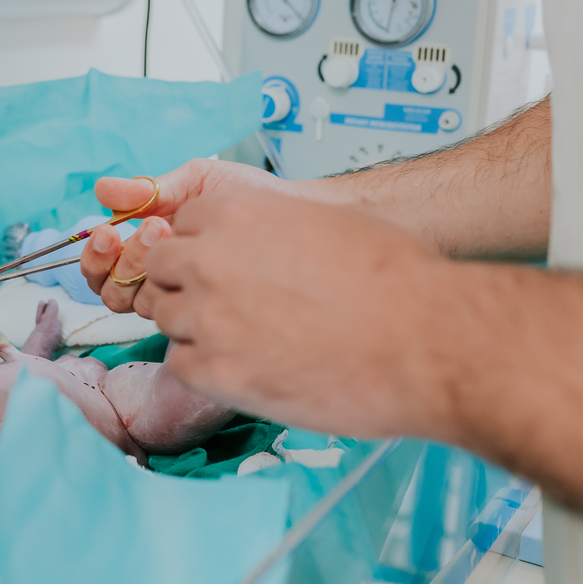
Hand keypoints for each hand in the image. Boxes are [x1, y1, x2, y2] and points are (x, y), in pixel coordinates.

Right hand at [81, 158, 295, 317]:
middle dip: (125, 259)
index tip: (111, 231)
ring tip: (171, 234)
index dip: (96, 255)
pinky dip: (169, 282)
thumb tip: (102, 189)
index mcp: (146, 246)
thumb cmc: (247, 196)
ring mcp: (180, 294)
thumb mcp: (194, 183)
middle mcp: (158, 275)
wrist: (295, 212)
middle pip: (111, 289)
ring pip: (136, 302)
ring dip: (145, 268)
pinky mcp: (203, 309)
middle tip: (153, 228)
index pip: (102, 266)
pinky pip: (169, 310)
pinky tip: (190, 256)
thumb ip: (149, 189)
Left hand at [146, 188, 454, 439]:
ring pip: (166, 317)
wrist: (421, 339)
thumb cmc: (393, 279)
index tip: (226, 267)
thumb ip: (275, 228)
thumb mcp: (325, 223)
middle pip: (160, 269)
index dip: (204, 248)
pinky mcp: (215, 371)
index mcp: (235, 212)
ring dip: (195, 327)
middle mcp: (208, 259)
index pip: (183, 226)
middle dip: (187, 285)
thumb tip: (263, 247)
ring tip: (245, 339)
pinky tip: (245, 367)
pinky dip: (204, 367)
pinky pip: (179, 364)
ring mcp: (206, 316)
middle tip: (227, 306)